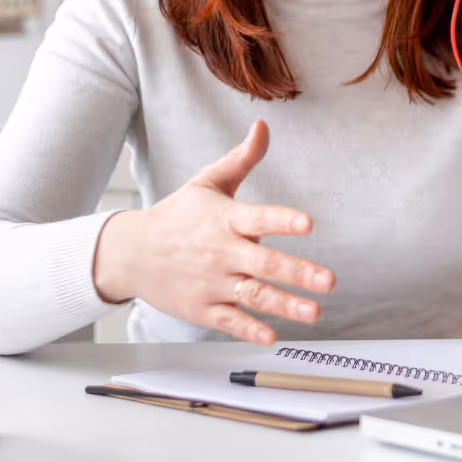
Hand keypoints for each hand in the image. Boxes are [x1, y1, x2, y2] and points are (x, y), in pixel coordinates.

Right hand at [92, 119, 334, 343]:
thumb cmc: (177, 215)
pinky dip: (249, 330)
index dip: (283, 221)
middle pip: (263, 263)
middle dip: (299, 272)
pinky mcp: (202, 309)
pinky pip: (230, 321)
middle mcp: (220, 252)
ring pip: (253, 295)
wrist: (131, 253)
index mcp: (225, 219)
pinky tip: (272, 336)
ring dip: (285, 305)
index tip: (308, 224)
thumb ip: (242, 158)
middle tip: (329, 280)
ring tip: (315, 312)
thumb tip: (263, 125)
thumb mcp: (207, 182)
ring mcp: (211, 283)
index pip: (258, 218)